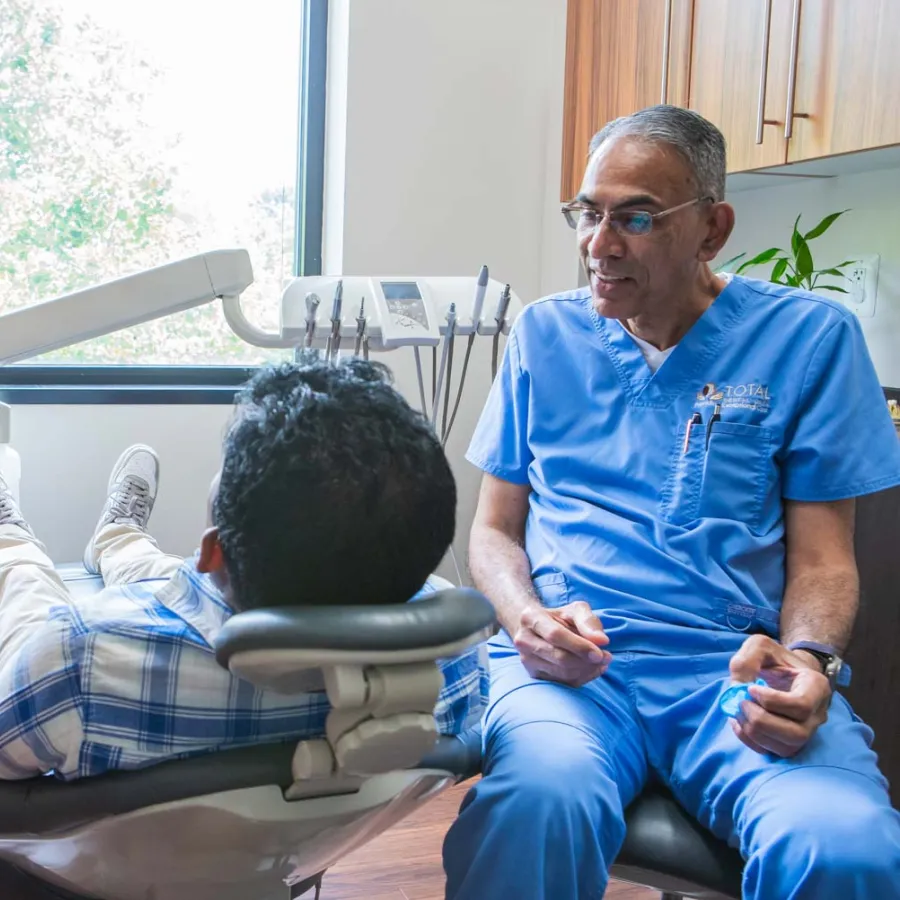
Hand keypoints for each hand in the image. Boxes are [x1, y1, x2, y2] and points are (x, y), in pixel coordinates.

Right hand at [513, 601, 610, 686]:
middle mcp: (524, 640)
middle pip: (559, 657)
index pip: (556, 635)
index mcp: (530, 618)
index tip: (600, 653)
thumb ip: (589, 621)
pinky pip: (562, 683)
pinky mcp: (534, 675)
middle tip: (606, 657)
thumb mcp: (575, 610)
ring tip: (601, 662)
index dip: (579, 646)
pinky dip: (582, 678)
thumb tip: (601, 641)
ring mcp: (527, 660)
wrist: (538, 628)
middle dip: (586, 661)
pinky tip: (591, 668)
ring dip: (587, 670)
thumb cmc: (559, 617)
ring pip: (562, 673)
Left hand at [728, 634, 831, 757]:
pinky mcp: (792, 742)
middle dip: (761, 721)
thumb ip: (747, 660)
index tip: (751, 689)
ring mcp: (808, 731)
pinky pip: (775, 753)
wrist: (783, 671)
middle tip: (741, 702)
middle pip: (795, 733)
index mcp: (816, 686)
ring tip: (739, 711)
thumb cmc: (774, 658)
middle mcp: (817, 713)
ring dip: (755, 733)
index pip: (800, 705)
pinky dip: (751, 741)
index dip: (771, 701)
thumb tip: (738, 687)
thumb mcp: (759, 646)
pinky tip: (739, 723)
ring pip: (787, 748)